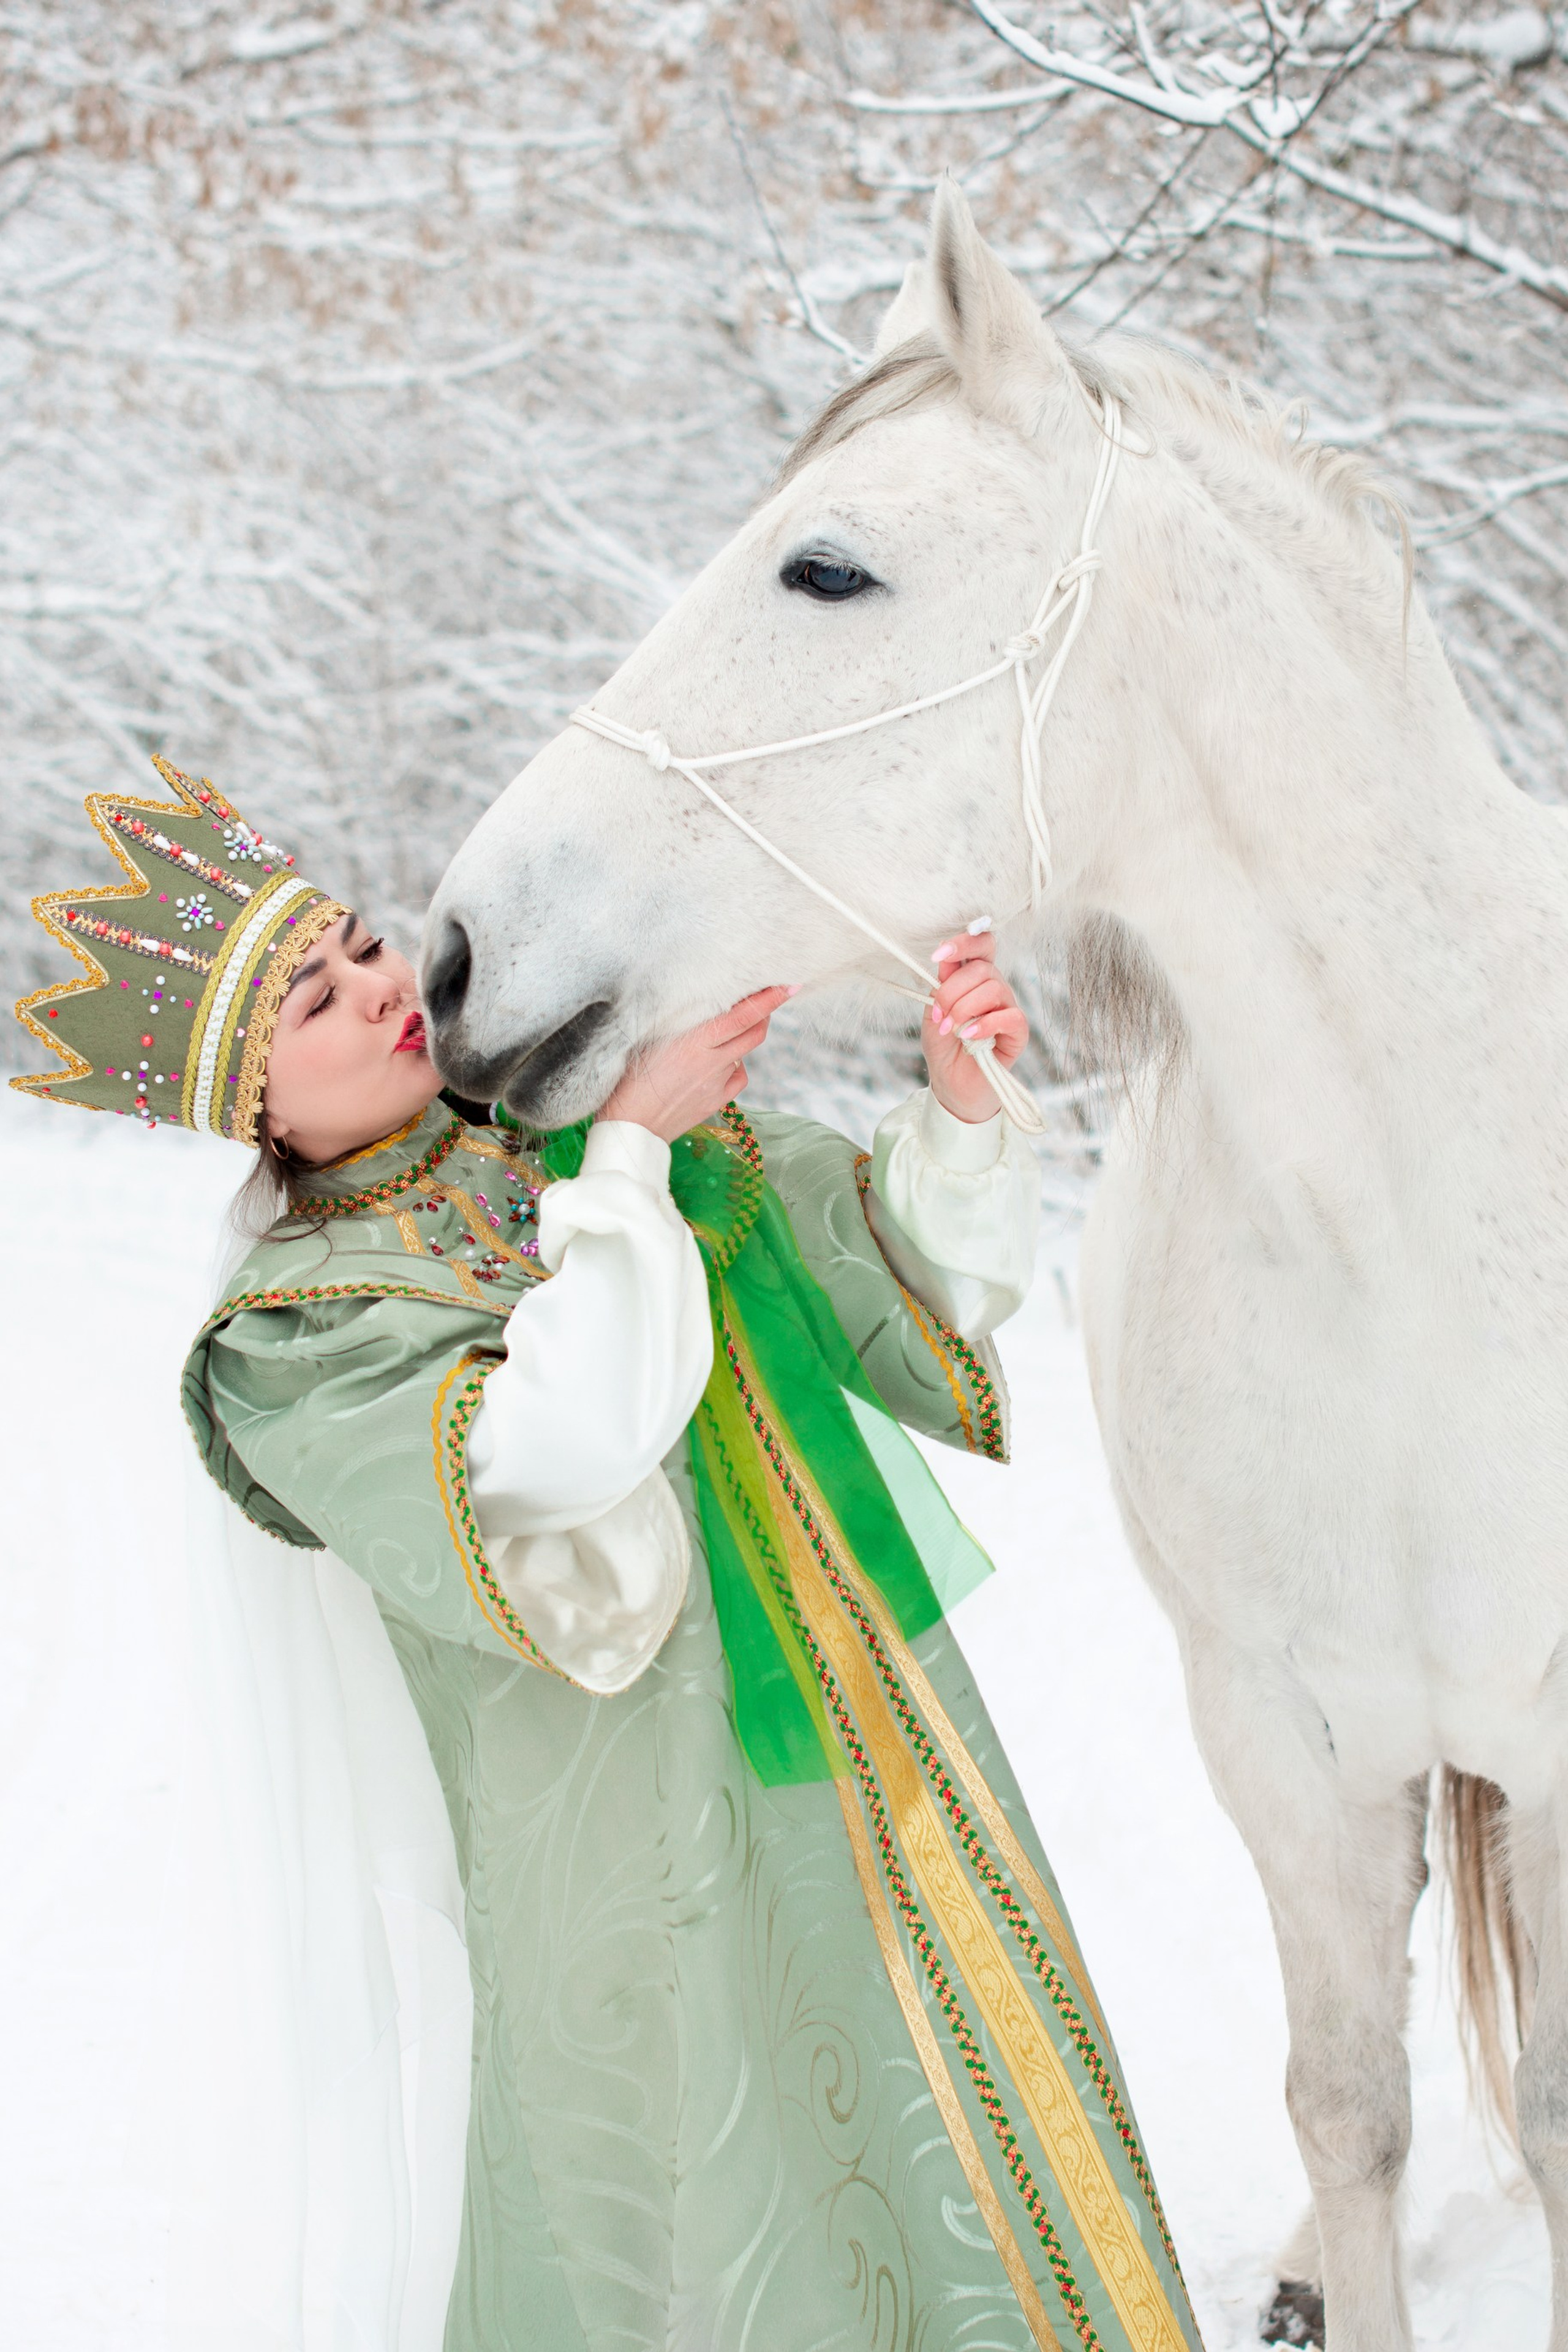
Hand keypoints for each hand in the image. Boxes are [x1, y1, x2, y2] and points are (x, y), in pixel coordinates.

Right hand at [599, 986, 791, 1141]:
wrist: (629, 1126)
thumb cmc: (628, 1077)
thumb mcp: (649, 1037)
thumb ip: (680, 1018)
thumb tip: (705, 1000)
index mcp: (694, 1041)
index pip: (743, 1015)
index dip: (769, 999)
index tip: (789, 984)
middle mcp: (711, 1061)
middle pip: (755, 1032)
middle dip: (765, 1012)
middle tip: (764, 997)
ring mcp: (717, 1083)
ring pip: (745, 1053)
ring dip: (744, 1038)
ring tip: (728, 1030)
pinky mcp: (716, 1101)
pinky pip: (738, 1076)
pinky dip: (735, 1065)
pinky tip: (720, 1062)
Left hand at [922, 932, 1028, 1124]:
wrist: (951, 1084)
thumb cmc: (944, 1046)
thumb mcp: (933, 1012)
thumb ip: (940, 985)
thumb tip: (945, 959)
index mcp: (975, 978)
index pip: (982, 945)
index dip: (964, 942)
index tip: (938, 954)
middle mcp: (995, 988)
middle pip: (982, 968)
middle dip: (952, 990)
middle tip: (939, 1014)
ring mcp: (1008, 1008)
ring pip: (994, 988)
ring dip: (964, 1008)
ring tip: (950, 1029)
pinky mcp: (1018, 1032)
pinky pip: (1009, 1016)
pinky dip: (984, 1024)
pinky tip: (968, 1036)